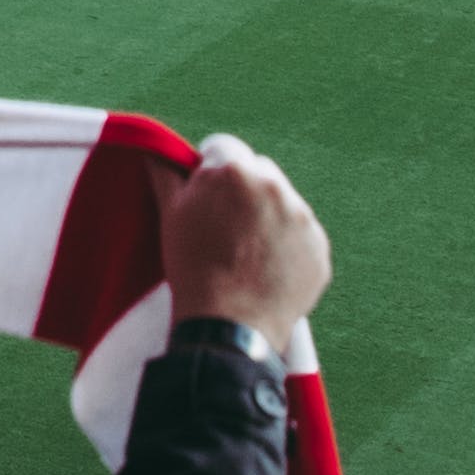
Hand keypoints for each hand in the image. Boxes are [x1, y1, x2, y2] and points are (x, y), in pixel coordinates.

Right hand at [164, 138, 331, 331]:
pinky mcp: (318, 247)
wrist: (229, 326)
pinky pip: (301, 235)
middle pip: (258, 171)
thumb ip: (165, 174)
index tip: (204, 195)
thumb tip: (156, 150)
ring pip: (282, 202)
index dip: (209, 170)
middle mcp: (274, 185)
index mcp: (233, 170)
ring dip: (267, 216)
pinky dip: (287, 246)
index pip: (222, 147)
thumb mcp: (169, 216)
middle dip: (243, 189)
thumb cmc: (193, 269)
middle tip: (225, 225)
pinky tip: (267, 269)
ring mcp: (302, 217)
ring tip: (246, 253)